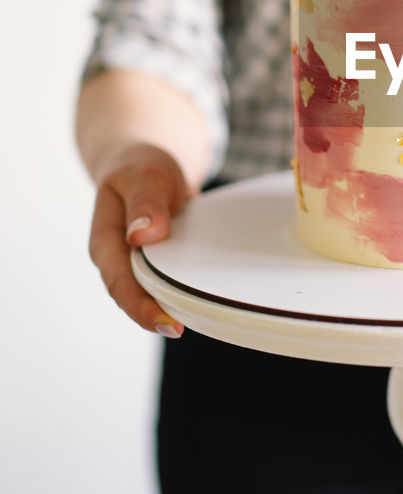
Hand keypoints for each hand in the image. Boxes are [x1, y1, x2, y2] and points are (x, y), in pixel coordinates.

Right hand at [88, 143, 194, 335]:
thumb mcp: (142, 175)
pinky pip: (170, 283)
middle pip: (133, 297)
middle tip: (182, 329)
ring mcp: (138, 263)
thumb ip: (144, 203)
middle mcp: (119, 259)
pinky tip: (207, 300)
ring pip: (152, 294)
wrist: (143, 165)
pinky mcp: (159, 263)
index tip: (166, 322)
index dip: (140, 307)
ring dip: (171, 308)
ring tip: (199, 319)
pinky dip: (185, 292)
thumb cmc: (139, 168)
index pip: (119, 283)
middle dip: (155, 316)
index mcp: (105, 242)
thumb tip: (142, 236)